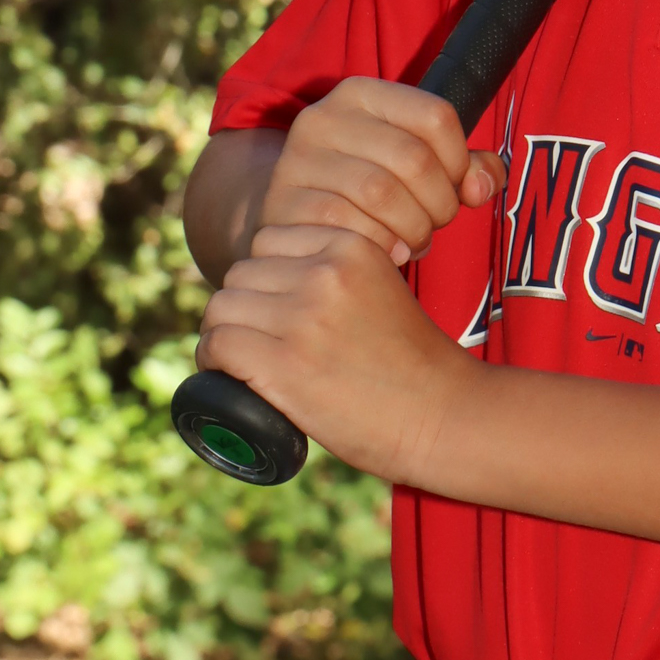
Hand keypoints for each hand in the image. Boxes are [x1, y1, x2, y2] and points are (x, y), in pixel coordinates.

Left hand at [195, 222, 479, 483]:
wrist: (446, 417)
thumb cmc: (416, 365)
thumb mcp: (382, 292)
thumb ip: (337, 279)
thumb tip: (274, 291)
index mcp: (351, 246)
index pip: (270, 242)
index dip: (267, 278)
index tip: (277, 310)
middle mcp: (324, 273)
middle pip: (241, 273)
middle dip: (245, 307)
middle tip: (261, 342)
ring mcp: (302, 317)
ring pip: (222, 307)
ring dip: (225, 334)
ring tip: (245, 361)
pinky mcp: (283, 363)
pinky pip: (217, 344)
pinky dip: (213, 362)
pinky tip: (229, 377)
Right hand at [259, 78, 505, 265]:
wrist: (293, 219)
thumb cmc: (369, 190)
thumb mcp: (417, 165)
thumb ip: (465, 168)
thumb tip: (481, 186)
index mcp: (363, 94)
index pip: (437, 116)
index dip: (460, 161)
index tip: (456, 188)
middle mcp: (325, 116)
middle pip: (414, 159)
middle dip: (440, 204)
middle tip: (435, 225)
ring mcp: (299, 158)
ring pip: (382, 194)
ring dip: (414, 229)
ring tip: (414, 241)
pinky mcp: (285, 202)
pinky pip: (350, 226)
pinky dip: (382, 246)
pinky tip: (388, 253)